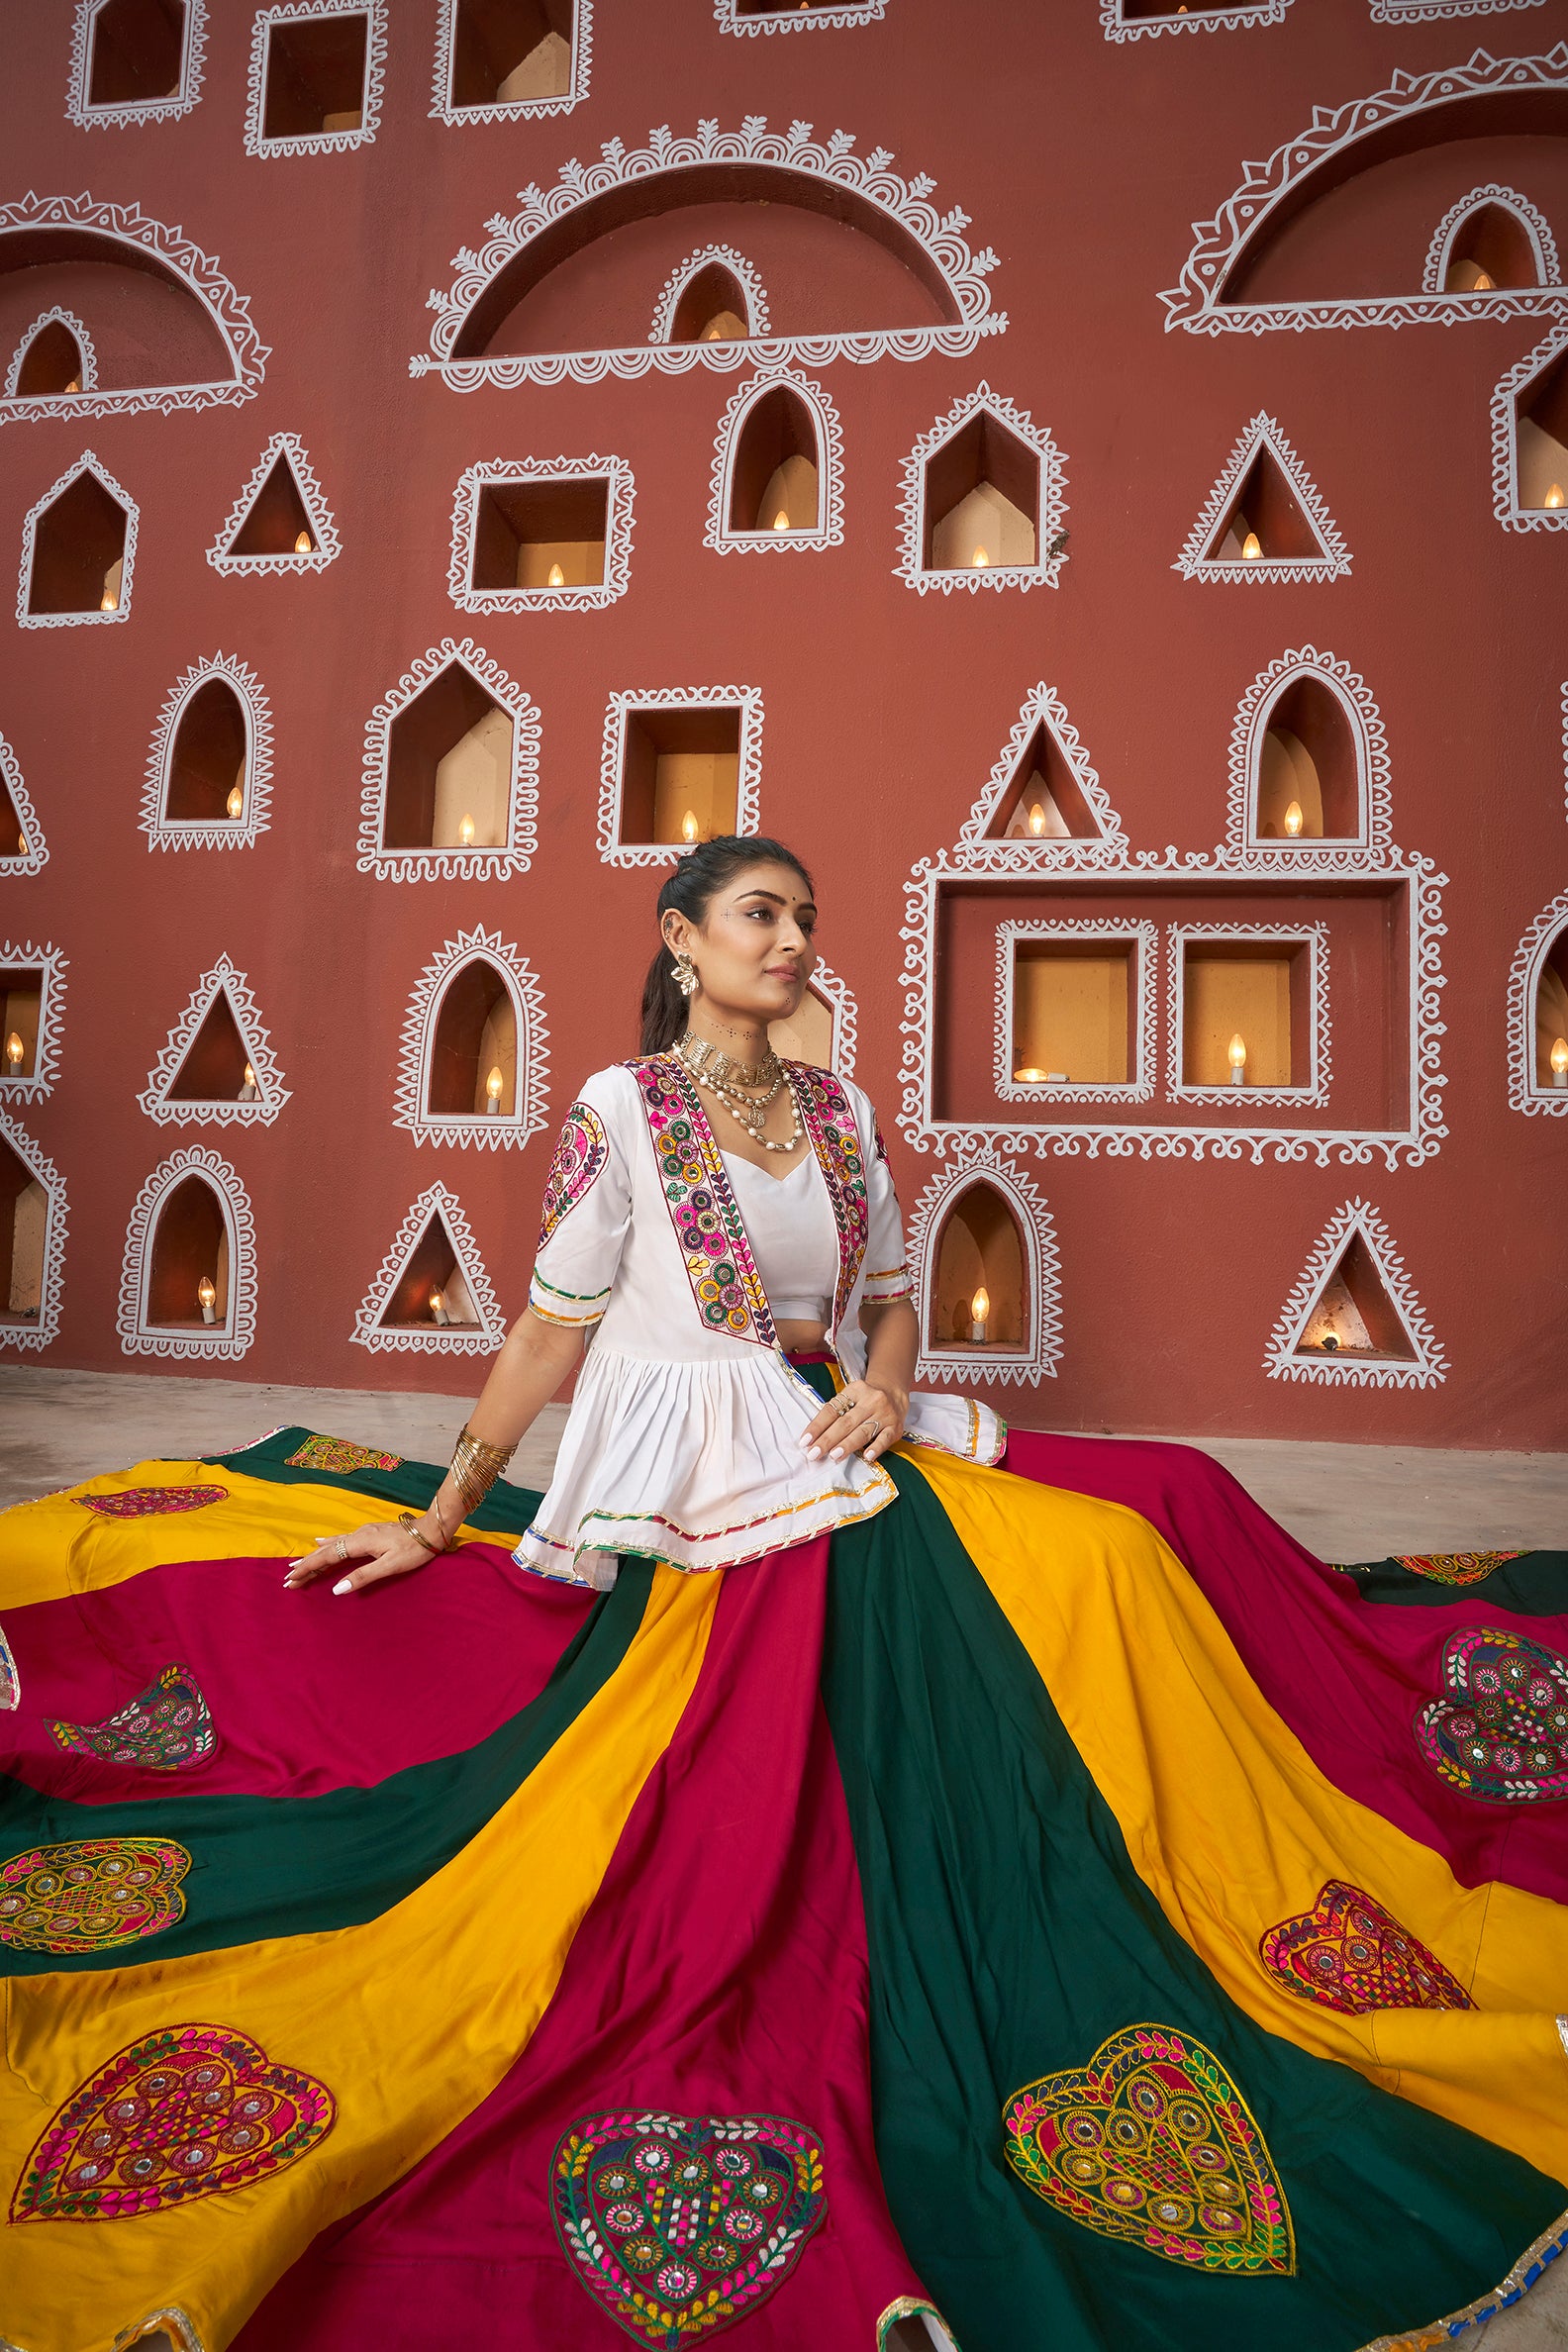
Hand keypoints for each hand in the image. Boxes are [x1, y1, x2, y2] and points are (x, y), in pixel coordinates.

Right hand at [283, 1520, 434, 1594]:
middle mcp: (357, 1535)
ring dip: (314, 1556)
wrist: (431, 1529)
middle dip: (306, 1565)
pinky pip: (340, 1541)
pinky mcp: (369, 1534)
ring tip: (297, 1565)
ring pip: (331, 1546)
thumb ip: (363, 1576)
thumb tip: (337, 1589)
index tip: (291, 1579)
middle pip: (325, 1551)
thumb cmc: (414, 1549)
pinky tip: (320, 1542)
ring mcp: (363, 1533)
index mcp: (360, 1543)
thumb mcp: (390, 1565)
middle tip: (287, 1578)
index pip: (326, 1557)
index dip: (308, 1569)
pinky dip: (326, 1545)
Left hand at [801, 1379, 906, 1467]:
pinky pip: (885, 1439)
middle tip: (814, 1454)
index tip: (805, 1441)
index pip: (832, 1410)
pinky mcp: (895, 1427)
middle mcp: (871, 1400)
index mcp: (855, 1390)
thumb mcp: (850, 1398)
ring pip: (863, 1432)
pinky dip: (876, 1448)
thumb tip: (813, 1439)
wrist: (894, 1395)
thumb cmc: (865, 1401)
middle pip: (846, 1422)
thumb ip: (835, 1414)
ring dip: (847, 1445)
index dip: (817, 1426)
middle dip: (828, 1440)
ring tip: (833, 1456)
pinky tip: (867, 1456)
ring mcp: (885, 1413)